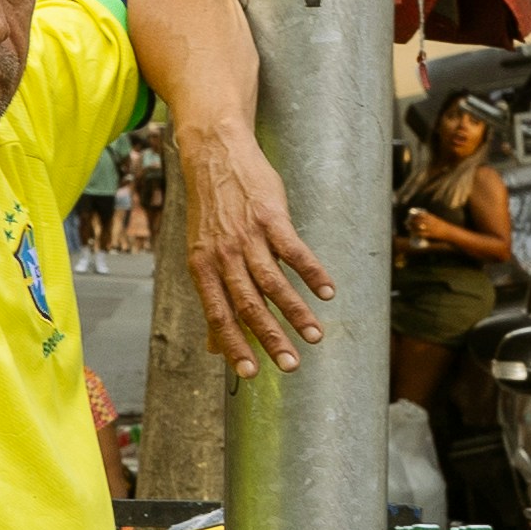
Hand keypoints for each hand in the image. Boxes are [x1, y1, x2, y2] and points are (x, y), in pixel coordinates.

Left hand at [172, 117, 333, 376]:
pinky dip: (312, 273)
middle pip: (248, 305)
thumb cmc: (211, 211)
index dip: (234, 345)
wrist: (214, 156)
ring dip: (296, 312)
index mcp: (202, 270)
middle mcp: (222, 257)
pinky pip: (294, 251)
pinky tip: (328, 292)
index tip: (251, 373)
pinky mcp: (269, 217)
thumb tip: (212, 347)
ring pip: (273, 283)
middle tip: (291, 366)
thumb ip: (212, 299)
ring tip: (316, 336)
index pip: (218, 316)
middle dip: (271, 339)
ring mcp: (246, 237)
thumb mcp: (202, 254)